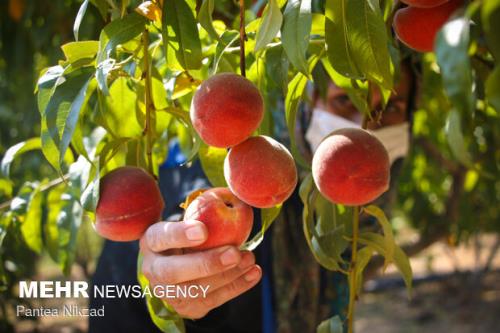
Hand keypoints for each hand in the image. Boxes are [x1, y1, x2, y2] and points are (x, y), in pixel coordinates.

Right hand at [140, 220, 261, 318]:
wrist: (178, 270)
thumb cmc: (186, 237)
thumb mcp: (186, 221)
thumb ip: (202, 212)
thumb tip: (233, 198)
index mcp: (151, 242)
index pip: (160, 237)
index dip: (180, 235)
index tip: (203, 230)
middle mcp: (153, 271)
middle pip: (173, 272)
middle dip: (206, 264)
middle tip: (234, 253)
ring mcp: (169, 294)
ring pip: (196, 290)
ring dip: (228, 275)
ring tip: (249, 258)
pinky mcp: (188, 308)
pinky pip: (214, 301)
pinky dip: (237, 287)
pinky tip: (253, 273)